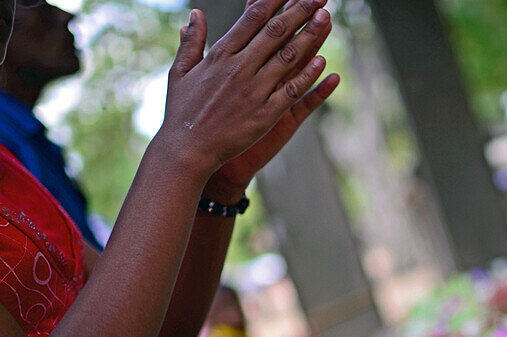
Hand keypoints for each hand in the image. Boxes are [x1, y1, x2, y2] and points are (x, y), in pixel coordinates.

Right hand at [159, 0, 335, 181]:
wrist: (186, 150)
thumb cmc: (181, 112)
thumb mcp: (180, 72)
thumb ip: (192, 42)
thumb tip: (195, 14)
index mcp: (220, 55)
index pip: (252, 19)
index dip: (274, 0)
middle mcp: (239, 68)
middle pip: (275, 32)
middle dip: (299, 11)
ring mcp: (254, 91)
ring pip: (288, 57)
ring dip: (310, 36)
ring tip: (326, 18)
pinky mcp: (265, 115)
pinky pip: (291, 91)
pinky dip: (307, 75)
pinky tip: (322, 62)